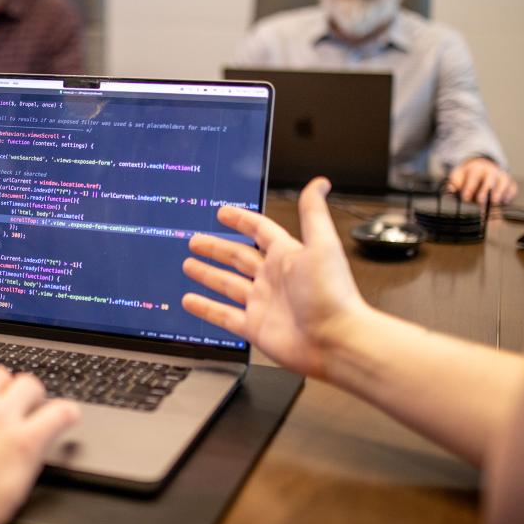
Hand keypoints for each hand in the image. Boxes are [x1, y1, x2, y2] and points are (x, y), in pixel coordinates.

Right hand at [181, 178, 369, 379]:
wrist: (335, 340)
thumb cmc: (333, 294)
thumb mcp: (322, 244)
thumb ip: (313, 213)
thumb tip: (319, 182)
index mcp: (287, 256)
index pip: (259, 231)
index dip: (241, 221)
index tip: (223, 213)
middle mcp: (273, 278)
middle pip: (238, 257)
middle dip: (216, 248)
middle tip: (196, 240)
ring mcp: (263, 303)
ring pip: (228, 285)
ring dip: (208, 274)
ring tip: (188, 265)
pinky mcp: (255, 328)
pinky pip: (224, 316)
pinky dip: (205, 308)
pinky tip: (190, 301)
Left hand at [447, 157, 516, 205]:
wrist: (480, 168)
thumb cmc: (467, 177)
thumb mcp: (457, 177)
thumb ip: (452, 184)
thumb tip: (448, 190)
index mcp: (476, 168)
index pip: (473, 177)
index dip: (469, 188)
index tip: (465, 199)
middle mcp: (490, 170)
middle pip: (489, 179)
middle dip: (484, 190)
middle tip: (480, 202)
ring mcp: (501, 176)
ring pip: (503, 181)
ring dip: (500, 192)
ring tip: (495, 202)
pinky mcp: (510, 182)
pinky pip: (512, 186)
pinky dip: (510, 194)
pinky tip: (505, 202)